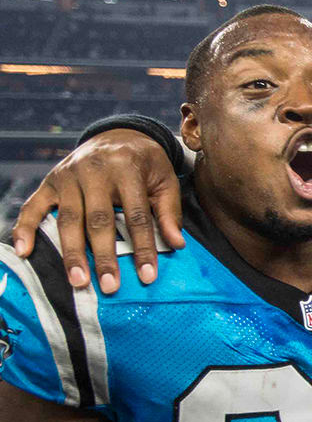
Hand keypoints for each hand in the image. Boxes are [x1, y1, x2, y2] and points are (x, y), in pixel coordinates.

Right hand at [11, 128, 184, 293]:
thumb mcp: (165, 180)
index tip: (147, 276)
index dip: (143, 247)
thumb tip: (176, 244)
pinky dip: (25, 229)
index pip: (137, 215)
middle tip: (109, 287)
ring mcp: (68, 176)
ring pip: (68, 219)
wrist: (117, 135)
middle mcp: (94, 171)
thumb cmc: (145, 164)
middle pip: (99, 220)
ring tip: (78, 282)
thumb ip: (169, 211)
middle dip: (104, 256)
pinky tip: (24, 252)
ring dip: (71, 253)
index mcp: (127, 169)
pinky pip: (33, 207)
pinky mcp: (50, 182)